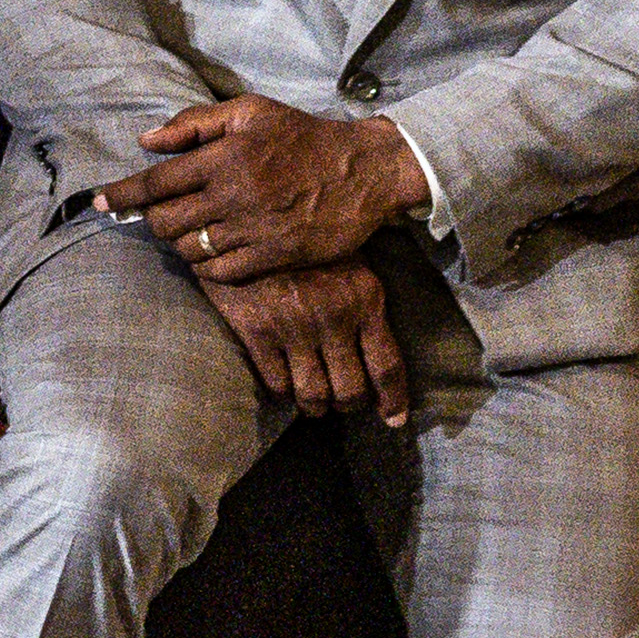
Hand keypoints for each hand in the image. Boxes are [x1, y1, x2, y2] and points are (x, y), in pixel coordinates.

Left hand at [107, 95, 424, 284]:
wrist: (366, 170)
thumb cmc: (303, 137)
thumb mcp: (251, 111)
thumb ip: (195, 123)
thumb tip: (146, 140)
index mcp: (224, 158)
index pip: (155, 182)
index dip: (121, 195)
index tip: (99, 202)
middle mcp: (234, 195)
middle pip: (165, 221)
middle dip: (155, 219)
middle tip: (164, 213)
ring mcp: (254, 228)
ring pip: (189, 249)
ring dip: (180, 243)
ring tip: (191, 231)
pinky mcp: (275, 255)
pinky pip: (220, 272)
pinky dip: (206, 267)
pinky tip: (213, 252)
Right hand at [202, 254, 414, 422]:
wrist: (245, 217)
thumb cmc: (303, 240)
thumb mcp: (348, 259)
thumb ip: (363, 301)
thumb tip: (374, 347)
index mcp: (365, 299)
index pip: (387, 366)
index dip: (393, 400)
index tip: (393, 420)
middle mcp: (334, 319)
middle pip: (351, 389)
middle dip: (348, 404)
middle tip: (342, 404)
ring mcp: (294, 328)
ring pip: (314, 394)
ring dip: (316, 406)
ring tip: (314, 404)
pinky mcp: (257, 332)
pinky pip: (277, 383)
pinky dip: (284, 393)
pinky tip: (285, 386)